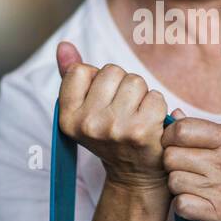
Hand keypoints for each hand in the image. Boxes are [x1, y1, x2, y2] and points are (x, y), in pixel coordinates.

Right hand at [56, 41, 168, 191]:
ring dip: (141, 94)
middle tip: (123, 111)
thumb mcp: (84, 108)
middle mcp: (87, 124)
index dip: (96, 80)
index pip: (80, 70)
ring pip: (135, 81)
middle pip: (112, 72)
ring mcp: (113, 128)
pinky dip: (157, 106)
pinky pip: (155, 96)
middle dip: (122, 85)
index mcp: (67, 117)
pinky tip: (150, 124)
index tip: (101, 102)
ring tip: (136, 116)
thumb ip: (72, 75)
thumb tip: (64, 44)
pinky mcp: (140, 131)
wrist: (135, 175)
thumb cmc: (111, 134)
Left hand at [161, 108, 220, 220]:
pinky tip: (195, 199)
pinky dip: (183, 203)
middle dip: (172, 161)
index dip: (169, 136)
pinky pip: (181, 205)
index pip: (181, 130)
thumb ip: (206, 129)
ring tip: (193, 183)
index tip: (173, 142)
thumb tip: (173, 116)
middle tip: (184, 165)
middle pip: (171, 157)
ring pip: (173, 181)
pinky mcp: (219, 213)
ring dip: (178, 184)